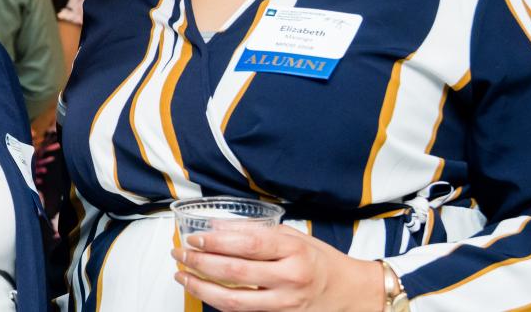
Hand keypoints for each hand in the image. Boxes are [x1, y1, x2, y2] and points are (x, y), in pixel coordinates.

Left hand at [172, 226, 384, 311]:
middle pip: (235, 272)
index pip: (248, 245)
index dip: (216, 242)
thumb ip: (257, 232)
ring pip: (233, 300)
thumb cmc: (319, 261)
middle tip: (180, 254)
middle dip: (200, 262)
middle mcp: (290, 277)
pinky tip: (204, 291)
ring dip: (201, 288)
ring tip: (182, 276)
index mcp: (294, 250)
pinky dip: (218, 302)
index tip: (194, 238)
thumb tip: (216, 228)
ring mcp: (285, 302)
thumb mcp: (294, 237)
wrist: (349, 293)